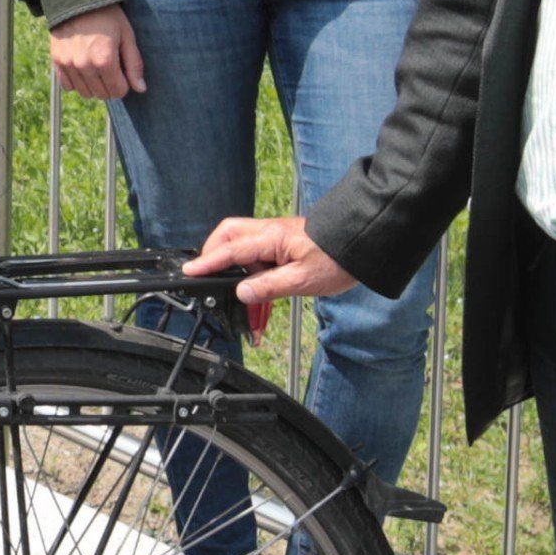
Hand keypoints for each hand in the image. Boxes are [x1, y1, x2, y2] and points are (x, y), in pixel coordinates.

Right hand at [49, 5, 144, 101]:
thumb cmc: (107, 16)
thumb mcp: (126, 36)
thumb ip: (134, 64)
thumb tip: (140, 88)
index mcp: (104, 60)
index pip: (118, 90)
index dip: (124, 84)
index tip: (123, 73)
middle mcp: (84, 66)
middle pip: (102, 94)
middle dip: (110, 86)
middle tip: (112, 70)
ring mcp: (68, 65)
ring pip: (85, 93)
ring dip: (94, 86)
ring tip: (97, 69)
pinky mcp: (57, 62)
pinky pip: (67, 86)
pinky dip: (77, 83)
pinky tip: (83, 70)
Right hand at [182, 214, 357, 308]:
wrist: (366, 243)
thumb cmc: (339, 259)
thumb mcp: (303, 280)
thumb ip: (268, 287)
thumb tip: (241, 293)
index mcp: (270, 238)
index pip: (230, 250)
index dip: (208, 262)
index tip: (188, 272)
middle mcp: (269, 234)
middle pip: (229, 238)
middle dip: (216, 258)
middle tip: (211, 282)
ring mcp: (278, 239)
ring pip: (246, 256)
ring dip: (243, 285)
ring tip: (251, 320)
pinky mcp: (287, 247)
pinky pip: (263, 264)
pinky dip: (259, 287)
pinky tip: (264, 313)